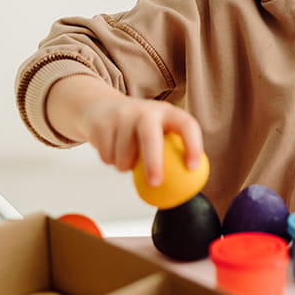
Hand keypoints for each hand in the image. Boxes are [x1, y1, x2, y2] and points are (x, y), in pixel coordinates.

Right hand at [82, 96, 203, 186]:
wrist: (102, 108)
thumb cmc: (139, 127)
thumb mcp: (160, 131)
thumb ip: (173, 152)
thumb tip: (186, 187)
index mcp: (167, 113)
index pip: (186, 125)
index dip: (192, 145)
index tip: (192, 167)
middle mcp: (146, 111)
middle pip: (150, 136)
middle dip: (153, 162)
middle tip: (155, 183)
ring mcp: (122, 116)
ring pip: (124, 154)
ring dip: (125, 166)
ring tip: (127, 159)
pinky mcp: (101, 125)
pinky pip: (107, 156)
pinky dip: (110, 161)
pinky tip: (112, 149)